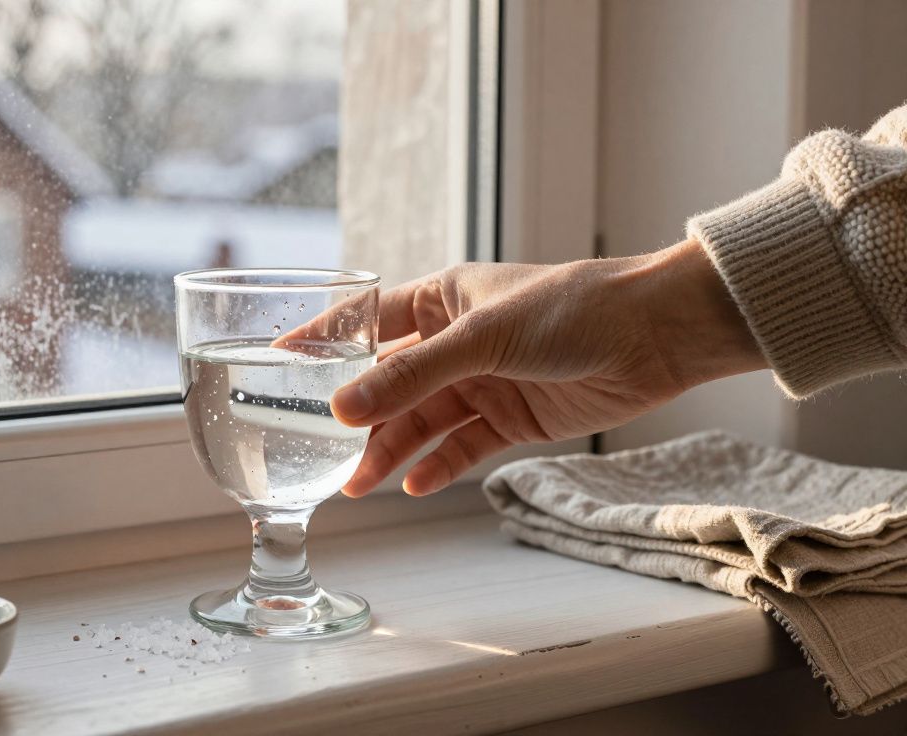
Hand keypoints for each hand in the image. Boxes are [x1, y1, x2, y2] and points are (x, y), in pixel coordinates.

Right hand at [329, 239, 765, 496]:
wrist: (656, 335)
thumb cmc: (572, 308)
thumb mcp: (480, 338)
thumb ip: (411, 375)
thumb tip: (344, 407)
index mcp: (441, 299)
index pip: (366, 321)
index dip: (323, 342)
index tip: (277, 362)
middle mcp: (456, 341)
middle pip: (391, 384)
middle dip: (358, 419)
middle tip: (321, 456)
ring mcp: (484, 381)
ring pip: (423, 421)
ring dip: (392, 451)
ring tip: (359, 486)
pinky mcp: (513, 417)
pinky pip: (463, 446)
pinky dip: (438, 465)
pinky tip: (414, 486)